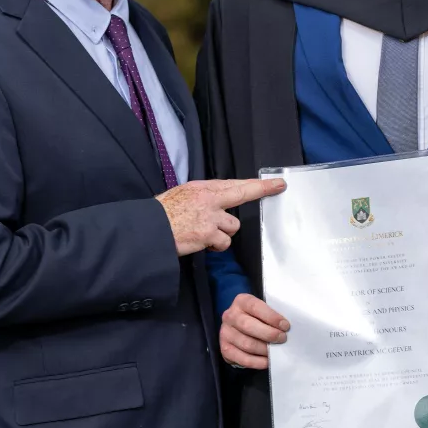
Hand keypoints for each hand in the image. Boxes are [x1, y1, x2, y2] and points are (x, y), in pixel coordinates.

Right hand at [156, 178, 284, 255]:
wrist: (149, 229)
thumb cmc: (162, 214)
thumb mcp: (183, 195)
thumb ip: (204, 197)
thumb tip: (220, 201)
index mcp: (202, 188)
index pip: (234, 183)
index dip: (256, 183)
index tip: (274, 182)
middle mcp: (209, 199)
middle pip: (242, 193)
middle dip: (262, 189)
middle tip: (278, 186)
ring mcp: (210, 216)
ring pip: (233, 226)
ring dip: (224, 232)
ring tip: (206, 233)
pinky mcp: (208, 234)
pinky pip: (223, 243)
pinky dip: (215, 246)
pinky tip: (203, 243)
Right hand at [220, 293, 289, 369]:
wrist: (239, 328)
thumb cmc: (257, 317)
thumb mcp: (263, 309)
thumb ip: (272, 314)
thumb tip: (286, 327)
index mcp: (241, 301)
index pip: (256, 307)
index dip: (271, 317)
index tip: (285, 326)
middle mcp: (230, 316)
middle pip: (248, 326)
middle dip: (269, 334)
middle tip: (282, 339)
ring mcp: (225, 333)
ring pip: (246, 344)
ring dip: (264, 349)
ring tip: (276, 351)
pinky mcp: (225, 349)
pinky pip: (242, 358)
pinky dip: (257, 362)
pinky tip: (267, 361)